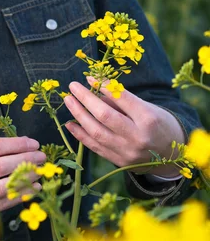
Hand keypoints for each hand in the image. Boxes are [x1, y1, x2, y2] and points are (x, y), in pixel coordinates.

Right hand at [0, 136, 45, 211]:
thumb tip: (25, 143)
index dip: (16, 145)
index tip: (34, 143)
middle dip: (24, 160)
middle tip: (41, 157)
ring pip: (2, 186)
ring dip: (24, 178)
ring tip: (39, 172)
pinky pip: (3, 203)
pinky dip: (20, 195)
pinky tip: (32, 189)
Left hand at [63, 79, 184, 176]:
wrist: (172, 156)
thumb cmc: (159, 124)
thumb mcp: (147, 108)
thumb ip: (121, 102)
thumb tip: (94, 89)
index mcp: (148, 118)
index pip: (121, 98)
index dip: (102, 86)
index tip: (88, 77)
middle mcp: (137, 136)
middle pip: (104, 116)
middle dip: (85, 99)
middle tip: (72, 87)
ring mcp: (127, 152)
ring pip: (96, 132)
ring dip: (79, 115)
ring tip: (69, 101)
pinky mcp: (119, 162)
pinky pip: (95, 147)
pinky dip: (80, 135)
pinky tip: (70, 123)